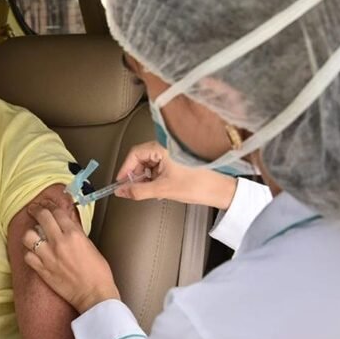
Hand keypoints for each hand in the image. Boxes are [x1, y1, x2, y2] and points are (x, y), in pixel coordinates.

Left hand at [22, 203, 119, 313]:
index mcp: (74, 234)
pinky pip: (27, 256)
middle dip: (36, 210)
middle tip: (33, 209)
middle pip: (42, 217)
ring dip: (30, 234)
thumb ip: (76, 233)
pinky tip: (34, 253)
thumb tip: (66, 224)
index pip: (57, 212)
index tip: (46, 204)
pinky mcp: (42, 270)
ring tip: (33, 235)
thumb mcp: (90, 245)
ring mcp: (48, 256)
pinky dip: (29, 253)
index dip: (50, 205)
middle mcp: (59, 242)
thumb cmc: (98, 272)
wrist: (94, 294)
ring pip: (28, 236)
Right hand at [115, 141, 237, 209]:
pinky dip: (154, 178)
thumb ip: (138, 191)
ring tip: (147, 190)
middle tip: (131, 188)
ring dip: (144, 177)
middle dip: (135, 174)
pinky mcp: (177, 160)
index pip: (135, 154)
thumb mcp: (162, 190)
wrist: (219, 190)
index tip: (120, 182)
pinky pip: (158, 166)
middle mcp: (166, 147)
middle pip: (141, 158)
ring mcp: (172, 153)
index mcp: (162, 147)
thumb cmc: (198, 185)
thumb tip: (121, 191)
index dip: (125, 169)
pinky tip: (157, 189)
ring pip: (149, 163)